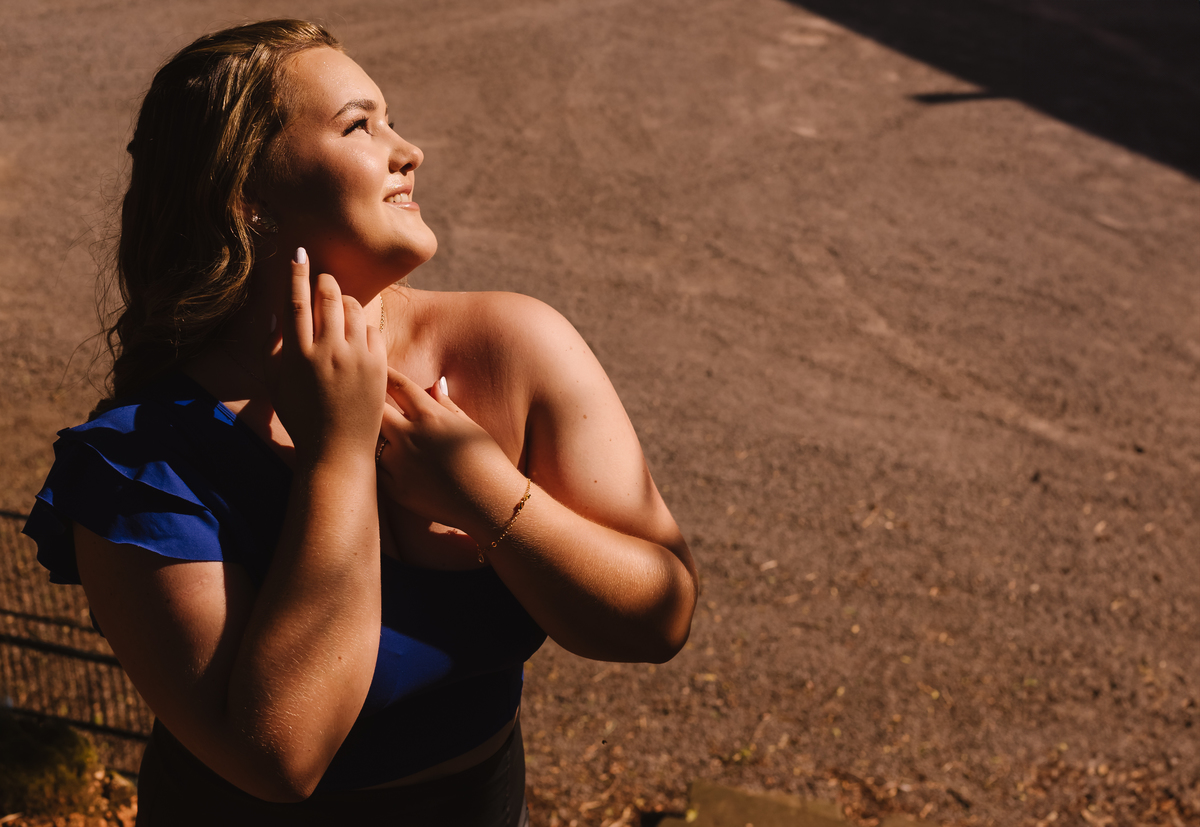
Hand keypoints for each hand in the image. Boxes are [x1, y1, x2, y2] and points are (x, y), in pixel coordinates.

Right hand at [267, 248, 387, 464]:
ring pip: (353, 309)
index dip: (297, 274)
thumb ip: (270, 347)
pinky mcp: (378, 367)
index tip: (299, 253)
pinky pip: (372, 330)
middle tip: (323, 281)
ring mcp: (356, 359)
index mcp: (298, 355)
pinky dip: (363, 326)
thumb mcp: (275, 384)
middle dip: (325, 282)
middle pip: (328, 297)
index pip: (296, 302)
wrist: (337, 450)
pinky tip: (356, 334)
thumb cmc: (301, 417)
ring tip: (339, 307)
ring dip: (345, 300)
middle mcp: (327, 352)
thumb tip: (274, 313)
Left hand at [377, 369, 521, 533]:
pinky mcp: (397, 489)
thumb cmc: (487, 460)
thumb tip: (433, 385)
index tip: (379, 370)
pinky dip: (379, 463)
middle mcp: (410, 437)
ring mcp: (400, 464)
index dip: (386, 375)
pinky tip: (387, 462)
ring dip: (375, 437)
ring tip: (376, 436)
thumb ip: (446, 405)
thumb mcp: (469, 425)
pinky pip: (376, 470)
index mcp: (430, 416)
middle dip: (372, 404)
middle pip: (375, 410)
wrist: (492, 502)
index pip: (398, 386)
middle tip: (368, 401)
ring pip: (372, 441)